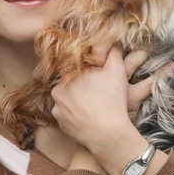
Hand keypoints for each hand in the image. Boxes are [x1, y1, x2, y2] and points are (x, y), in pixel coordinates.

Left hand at [50, 42, 173, 151]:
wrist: (107, 133)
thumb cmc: (112, 100)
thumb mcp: (117, 69)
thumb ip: (111, 51)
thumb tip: (108, 41)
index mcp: (69, 71)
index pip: (75, 65)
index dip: (86, 70)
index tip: (96, 77)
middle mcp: (58, 87)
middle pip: (70, 82)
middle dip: (81, 84)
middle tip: (97, 92)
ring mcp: (56, 106)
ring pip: (67, 98)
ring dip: (77, 99)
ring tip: (93, 105)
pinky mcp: (59, 121)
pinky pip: (66, 113)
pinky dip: (75, 114)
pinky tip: (87, 116)